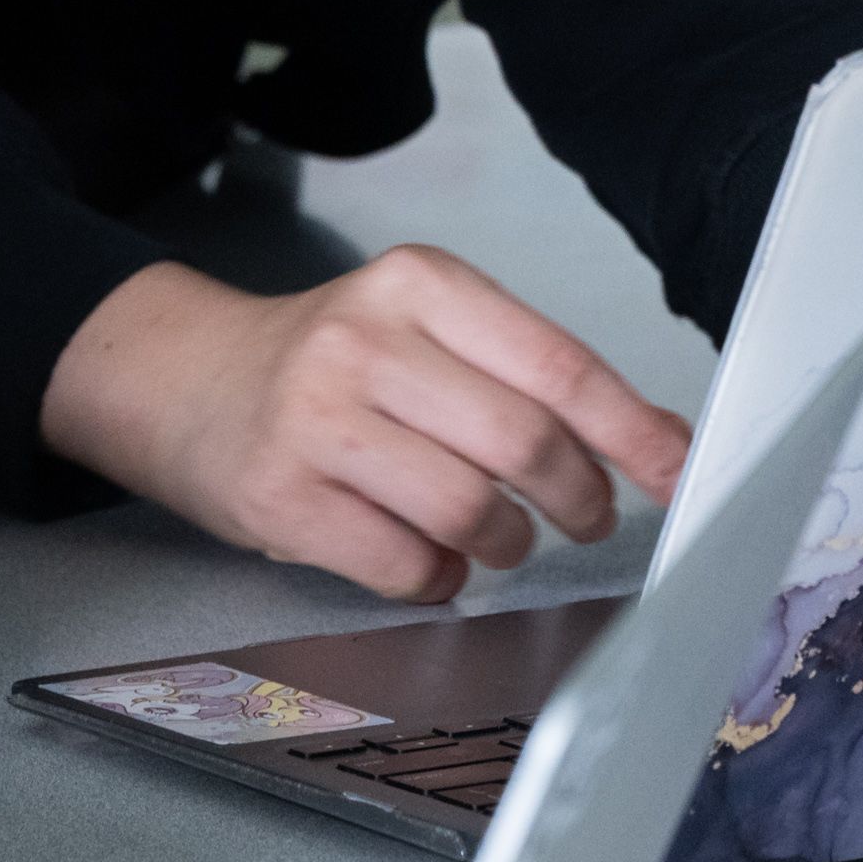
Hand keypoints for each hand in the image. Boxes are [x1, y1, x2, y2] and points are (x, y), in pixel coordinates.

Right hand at [37, 249, 690, 601]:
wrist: (182, 380)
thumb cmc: (324, 363)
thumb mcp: (418, 327)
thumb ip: (519, 371)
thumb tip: (653, 439)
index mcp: (418, 284)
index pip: (557, 363)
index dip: (632, 429)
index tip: (679, 470)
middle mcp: (365, 341)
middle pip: (523, 442)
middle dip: (577, 498)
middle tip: (584, 518)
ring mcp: (316, 422)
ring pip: (469, 511)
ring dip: (506, 544)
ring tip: (497, 538)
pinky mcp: (281, 499)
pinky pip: (405, 563)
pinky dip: (439, 578)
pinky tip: (429, 559)